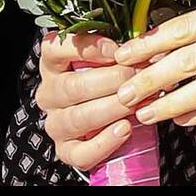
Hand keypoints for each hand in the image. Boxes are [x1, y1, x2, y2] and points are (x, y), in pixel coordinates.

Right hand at [34, 31, 149, 171]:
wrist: (115, 116)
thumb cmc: (114, 78)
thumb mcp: (114, 56)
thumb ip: (121, 49)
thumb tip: (145, 44)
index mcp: (56, 64)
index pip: (54, 49)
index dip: (85, 48)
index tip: (116, 51)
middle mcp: (51, 94)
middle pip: (72, 87)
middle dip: (111, 80)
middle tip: (137, 76)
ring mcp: (56, 123)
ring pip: (76, 118)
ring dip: (111, 109)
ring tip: (136, 102)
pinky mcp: (66, 150)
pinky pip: (80, 152)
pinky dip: (104, 142)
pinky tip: (125, 128)